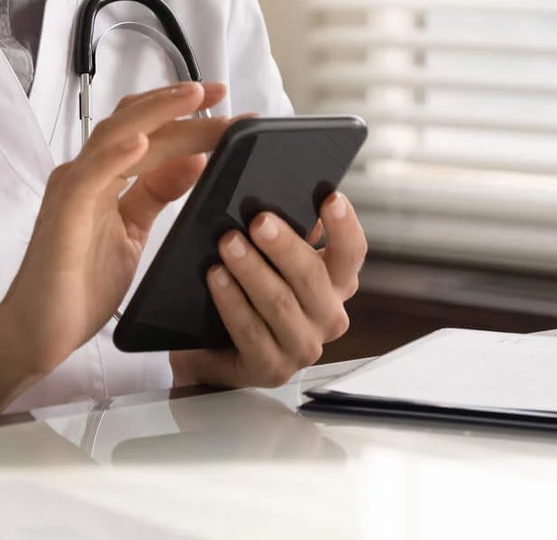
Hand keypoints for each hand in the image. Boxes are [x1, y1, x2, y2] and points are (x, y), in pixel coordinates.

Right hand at [0, 80, 229, 419]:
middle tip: (225, 95)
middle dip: (182, 108)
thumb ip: (156, 195)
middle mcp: (85, 175)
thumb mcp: (131, 234)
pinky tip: (143, 142)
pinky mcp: (64, 214)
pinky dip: (116, 155)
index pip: (149, 133)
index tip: (232, 113)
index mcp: (102, 179)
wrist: (35, 334)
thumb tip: (193, 161)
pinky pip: (90, 176)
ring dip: (158, 114)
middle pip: (137, 125)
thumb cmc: (76, 287)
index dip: (188, 118)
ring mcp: (73, 190)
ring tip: (194, 98)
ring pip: (116, 135)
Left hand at [170, 190, 366, 389]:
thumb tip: (275, 189)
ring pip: (280, 302)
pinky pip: (251, 331)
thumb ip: (279, 225)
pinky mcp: (271, 368)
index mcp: (334, 283)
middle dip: (284, 245)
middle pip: (313, 276)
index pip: (352, 252)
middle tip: (258, 220)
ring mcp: (301, 346)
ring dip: (252, 269)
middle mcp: (326, 316)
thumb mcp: (264, 253)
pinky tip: (216, 278)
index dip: (344, 225)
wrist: (205, 346)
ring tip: (228, 244)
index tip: (330, 197)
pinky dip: (232, 301)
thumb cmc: (241, 289)